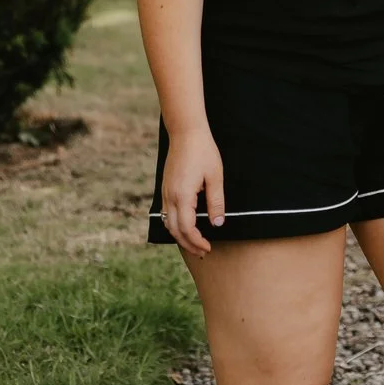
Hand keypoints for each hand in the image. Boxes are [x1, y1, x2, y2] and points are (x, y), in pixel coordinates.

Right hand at [160, 126, 225, 255]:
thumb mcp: (215, 177)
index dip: (197, 241)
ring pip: (168, 223)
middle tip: (202, 251)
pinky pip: (166, 213)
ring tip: (194, 243)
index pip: (187, 229)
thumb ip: (216, 202)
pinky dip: (174, 225)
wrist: (186, 133)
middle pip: (175, 230)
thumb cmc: (203, 152)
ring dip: (180, 236)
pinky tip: (185, 226)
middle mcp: (170, 197)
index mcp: (182, 196)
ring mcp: (165, 192)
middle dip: (188, 244)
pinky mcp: (165, 188)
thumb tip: (218, 223)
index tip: (208, 248)